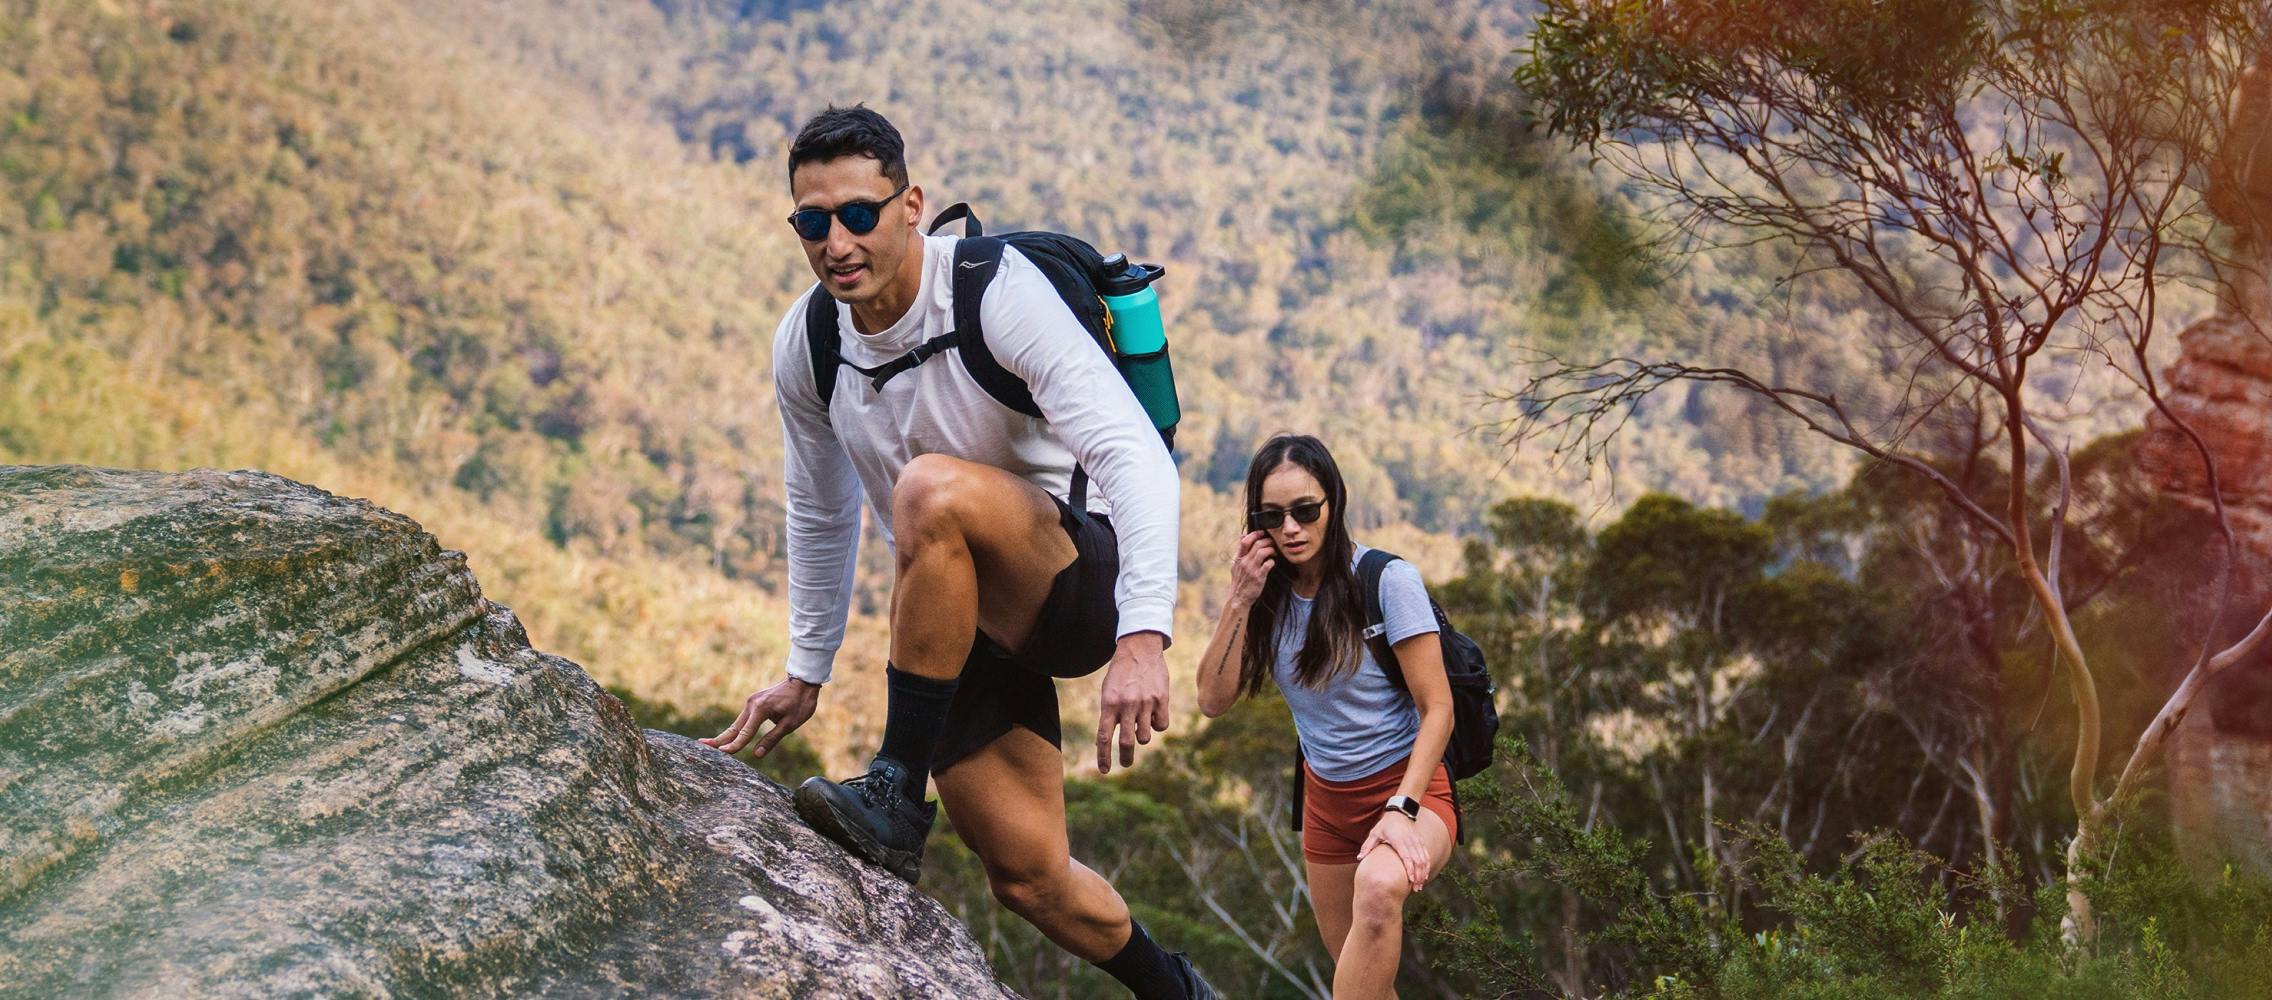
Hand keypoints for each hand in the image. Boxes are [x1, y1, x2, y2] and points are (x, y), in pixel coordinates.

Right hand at [701, 677, 820, 756]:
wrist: (803, 682)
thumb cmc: (800, 703)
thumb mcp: (790, 724)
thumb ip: (772, 739)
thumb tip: (756, 755)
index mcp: (761, 709)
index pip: (745, 733)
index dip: (734, 745)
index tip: (723, 754)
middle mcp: (752, 704)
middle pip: (734, 727)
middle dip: (719, 739)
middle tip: (701, 746)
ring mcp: (751, 702)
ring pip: (736, 724)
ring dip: (725, 736)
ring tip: (709, 746)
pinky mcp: (753, 703)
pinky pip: (742, 720)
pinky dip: (734, 730)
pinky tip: (726, 738)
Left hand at [1096, 631, 1169, 773]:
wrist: (1140, 648)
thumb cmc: (1121, 673)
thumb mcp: (1108, 692)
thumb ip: (1110, 715)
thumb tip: (1113, 741)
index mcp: (1109, 703)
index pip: (1104, 737)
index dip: (1104, 757)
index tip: (1104, 770)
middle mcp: (1127, 705)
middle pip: (1127, 742)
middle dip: (1126, 758)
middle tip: (1125, 763)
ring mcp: (1145, 702)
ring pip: (1146, 736)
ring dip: (1142, 735)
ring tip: (1140, 724)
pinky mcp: (1162, 699)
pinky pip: (1162, 725)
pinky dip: (1158, 724)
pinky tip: (1154, 713)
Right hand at [1228, 530, 1274, 607]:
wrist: (1239, 598)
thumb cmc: (1240, 581)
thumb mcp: (1236, 565)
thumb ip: (1241, 551)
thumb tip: (1242, 535)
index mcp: (1238, 559)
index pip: (1245, 541)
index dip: (1255, 534)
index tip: (1262, 533)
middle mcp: (1244, 562)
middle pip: (1257, 544)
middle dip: (1267, 541)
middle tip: (1272, 543)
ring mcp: (1251, 569)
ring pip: (1263, 552)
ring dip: (1271, 550)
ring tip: (1274, 552)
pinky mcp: (1259, 577)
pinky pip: (1268, 564)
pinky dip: (1272, 561)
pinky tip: (1272, 562)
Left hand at [1357, 809, 1435, 891]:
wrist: (1399, 812)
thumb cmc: (1385, 825)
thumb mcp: (1375, 833)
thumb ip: (1368, 846)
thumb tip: (1359, 858)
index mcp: (1399, 840)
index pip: (1407, 856)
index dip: (1410, 869)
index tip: (1411, 881)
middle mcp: (1410, 841)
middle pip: (1418, 861)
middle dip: (1418, 876)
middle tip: (1416, 889)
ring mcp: (1417, 842)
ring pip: (1424, 859)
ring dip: (1423, 873)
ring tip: (1420, 886)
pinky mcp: (1421, 842)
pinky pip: (1426, 855)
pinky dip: (1427, 866)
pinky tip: (1424, 876)